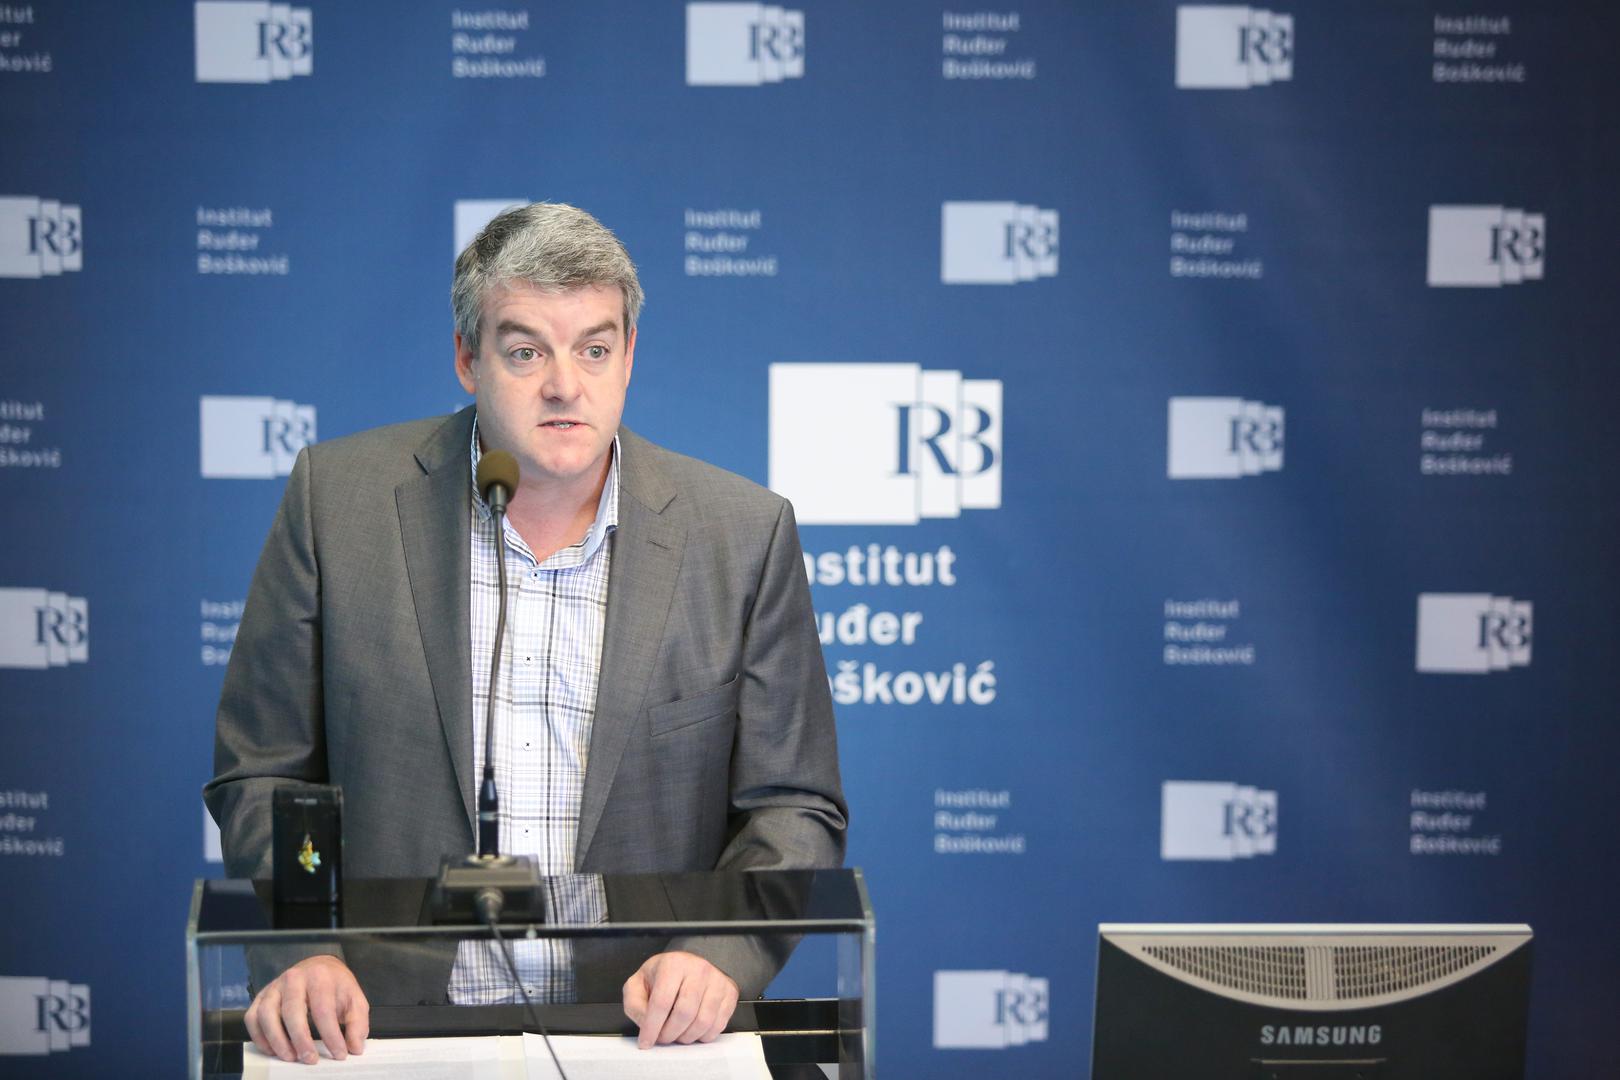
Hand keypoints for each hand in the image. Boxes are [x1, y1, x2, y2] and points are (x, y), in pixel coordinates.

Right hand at [244, 954, 368, 1063]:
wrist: (319, 967)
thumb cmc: (336, 986)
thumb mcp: (354, 999)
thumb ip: (357, 1023)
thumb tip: (355, 1047)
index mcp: (320, 977)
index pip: (323, 1009)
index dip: (331, 1035)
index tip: (339, 1054)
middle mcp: (294, 978)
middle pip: (291, 1011)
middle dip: (300, 1040)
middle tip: (310, 1059)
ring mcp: (275, 987)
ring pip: (267, 1014)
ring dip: (276, 1040)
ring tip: (290, 1057)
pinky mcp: (262, 996)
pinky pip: (253, 1017)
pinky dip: (259, 1037)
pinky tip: (273, 1050)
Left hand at [622, 950, 738, 1048]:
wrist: (687, 966)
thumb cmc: (662, 976)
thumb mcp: (638, 984)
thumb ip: (634, 1003)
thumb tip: (646, 1024)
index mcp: (673, 964)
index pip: (662, 1002)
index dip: (652, 1027)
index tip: (646, 1042)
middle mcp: (698, 969)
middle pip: (684, 1013)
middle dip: (670, 1034)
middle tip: (662, 1038)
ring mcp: (717, 980)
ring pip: (703, 1021)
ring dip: (686, 1037)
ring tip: (677, 1034)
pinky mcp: (730, 992)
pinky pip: (719, 1024)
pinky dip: (703, 1035)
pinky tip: (693, 1030)